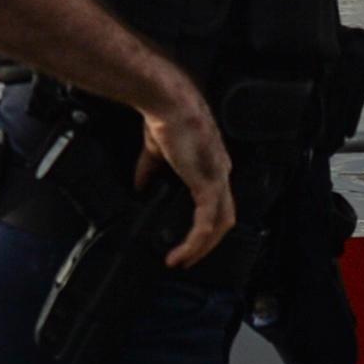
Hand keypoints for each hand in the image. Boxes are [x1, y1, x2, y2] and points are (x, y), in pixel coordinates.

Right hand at [137, 87, 236, 266]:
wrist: (167, 103)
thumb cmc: (164, 117)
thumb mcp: (155, 150)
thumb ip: (149, 170)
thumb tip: (138, 187)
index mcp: (211, 164)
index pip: (216, 200)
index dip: (205, 222)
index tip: (186, 238)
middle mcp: (220, 173)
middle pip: (224, 217)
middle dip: (208, 243)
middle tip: (187, 259)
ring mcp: (217, 179)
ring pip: (220, 225)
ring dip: (203, 248)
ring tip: (183, 261)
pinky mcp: (207, 185)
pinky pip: (206, 224)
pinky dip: (194, 243)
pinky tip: (180, 254)